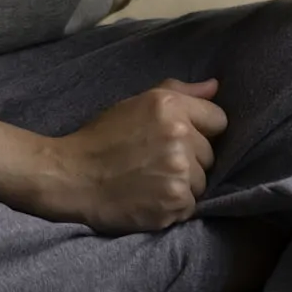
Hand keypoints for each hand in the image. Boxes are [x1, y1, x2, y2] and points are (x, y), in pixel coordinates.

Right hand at [18, 78, 228, 232]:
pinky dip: (174, 205)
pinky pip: (191, 205)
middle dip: (191, 159)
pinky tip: (150, 198)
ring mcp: (180, 171)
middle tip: (156, 161)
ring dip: (182, 184)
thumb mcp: (134, 104)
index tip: (180, 138)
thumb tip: (215, 87)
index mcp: (169, 106)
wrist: (73, 177)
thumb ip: (178, 92)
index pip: (218, 119)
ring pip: (202, 182)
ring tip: (151, 181)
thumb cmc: (101, 138)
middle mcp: (180, 136)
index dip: (201, 130)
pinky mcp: (176, 202)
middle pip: (210, 154)